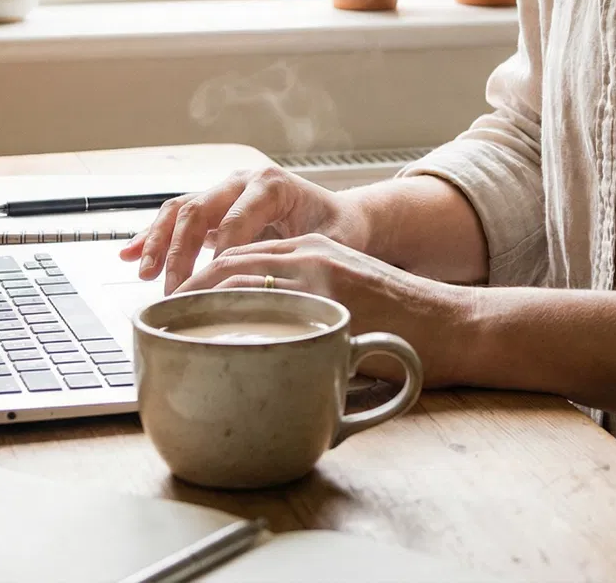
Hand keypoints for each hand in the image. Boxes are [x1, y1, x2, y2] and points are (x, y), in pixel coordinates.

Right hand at [119, 167, 370, 293]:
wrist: (339, 215)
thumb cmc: (339, 229)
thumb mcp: (334, 242)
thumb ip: (309, 259)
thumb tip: (283, 288)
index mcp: (271, 185)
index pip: (235, 220)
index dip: (218, 255)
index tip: (208, 287)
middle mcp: (242, 181)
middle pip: (199, 211)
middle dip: (180, 253)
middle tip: (173, 291)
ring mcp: (224, 190)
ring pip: (180, 210)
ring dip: (157, 241)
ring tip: (143, 272)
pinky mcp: (213, 206)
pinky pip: (176, 216)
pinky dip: (151, 235)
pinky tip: (128, 254)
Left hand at [175, 233, 474, 386]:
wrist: (459, 326)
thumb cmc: (409, 333)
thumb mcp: (348, 317)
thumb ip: (307, 324)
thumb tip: (266, 363)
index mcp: (312, 253)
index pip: (239, 258)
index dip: (200, 279)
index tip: (172, 306)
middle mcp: (309, 253)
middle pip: (228, 261)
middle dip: (186, 287)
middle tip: (156, 318)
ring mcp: (319, 268)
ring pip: (238, 273)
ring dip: (197, 297)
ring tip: (169, 324)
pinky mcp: (332, 290)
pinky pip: (268, 294)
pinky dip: (230, 308)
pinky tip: (209, 329)